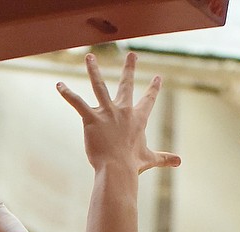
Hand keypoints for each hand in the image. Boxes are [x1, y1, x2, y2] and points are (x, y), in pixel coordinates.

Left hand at [57, 52, 179, 174]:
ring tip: (89, 57)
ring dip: (93, 70)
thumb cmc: (132, 166)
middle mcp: (123, 111)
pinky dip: (67, 93)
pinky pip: (77, 102)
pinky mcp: (91, 118)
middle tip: (131, 54)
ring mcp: (107, 112)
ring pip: (99, 85)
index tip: (157, 77)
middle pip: (126, 85)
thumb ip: (164, 158)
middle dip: (129, 68)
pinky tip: (59, 85)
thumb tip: (179, 162)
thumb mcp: (150, 159)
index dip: (153, 89)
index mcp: (137, 119)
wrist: (117, 169)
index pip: (148, 100)